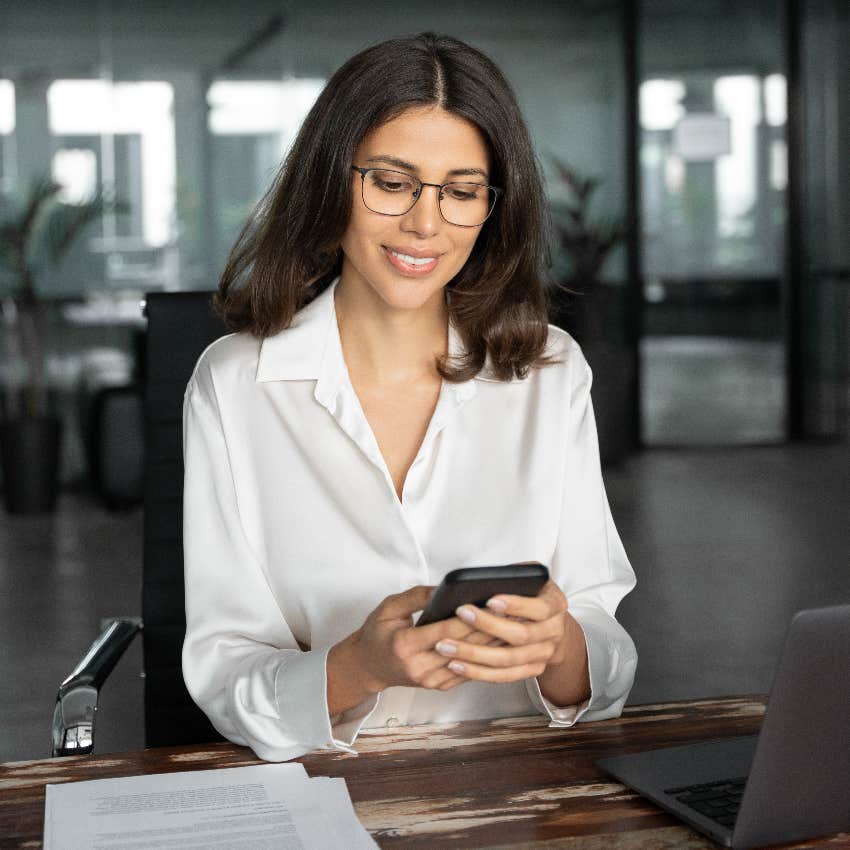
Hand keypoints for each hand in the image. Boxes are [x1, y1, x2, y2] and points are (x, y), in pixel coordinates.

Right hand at [327, 585, 500, 714]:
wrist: (367, 666)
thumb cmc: (378, 633)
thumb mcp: (389, 608)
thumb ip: (416, 596)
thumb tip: (445, 588)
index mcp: (405, 646)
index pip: (446, 631)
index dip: (471, 618)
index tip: (493, 603)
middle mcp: (419, 667)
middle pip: (464, 648)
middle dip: (491, 629)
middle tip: (515, 612)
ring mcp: (430, 681)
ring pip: (471, 662)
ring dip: (494, 645)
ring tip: (515, 626)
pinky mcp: (438, 686)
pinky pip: (468, 672)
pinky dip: (486, 657)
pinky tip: (501, 643)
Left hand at [431, 580, 570, 682]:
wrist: (552, 624)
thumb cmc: (532, 594)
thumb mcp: (530, 578)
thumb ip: (514, 577)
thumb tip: (482, 579)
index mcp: (556, 604)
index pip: (539, 608)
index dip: (516, 605)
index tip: (490, 599)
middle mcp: (555, 631)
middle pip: (522, 635)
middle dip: (488, 625)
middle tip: (460, 614)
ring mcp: (544, 654)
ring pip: (509, 660)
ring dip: (475, 655)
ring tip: (447, 647)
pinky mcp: (533, 670)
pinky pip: (504, 676)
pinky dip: (478, 672)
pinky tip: (455, 665)